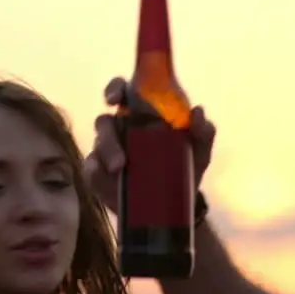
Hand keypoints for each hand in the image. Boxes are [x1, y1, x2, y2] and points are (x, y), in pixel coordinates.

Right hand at [84, 77, 216, 211]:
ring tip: (120, 169)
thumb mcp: (199, 150)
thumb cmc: (185, 164)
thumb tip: (197, 111)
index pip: (122, 91)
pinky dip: (97, 174)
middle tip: (120, 154)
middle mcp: (120, 128)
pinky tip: (108, 181)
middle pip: (103, 121)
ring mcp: (106, 151)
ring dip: (106, 154)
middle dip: (107, 133)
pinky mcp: (99, 174)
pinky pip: (92, 170)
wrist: (178, 203)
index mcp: (141, 113)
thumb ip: (203, 131)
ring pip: (97, 145)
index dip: (114, 89)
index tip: (114, 99)